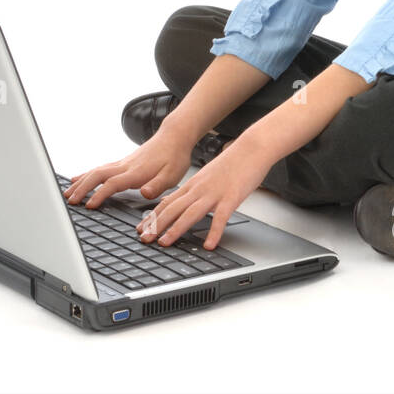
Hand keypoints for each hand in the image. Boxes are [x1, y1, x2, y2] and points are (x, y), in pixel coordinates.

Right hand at [62, 121, 196, 209]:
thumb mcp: (172, 175)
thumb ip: (157, 186)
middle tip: (69, 200)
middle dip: (81, 188)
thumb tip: (144, 193)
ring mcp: (122, 163)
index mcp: (136, 172)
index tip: (89, 205)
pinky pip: (99, 169)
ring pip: (95, 171)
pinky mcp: (122, 163)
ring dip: (80, 182)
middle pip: (97, 175)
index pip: (113, 183)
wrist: (174, 136)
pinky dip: (86, 175)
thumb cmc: (174, 157)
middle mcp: (125, 166)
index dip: (100, 194)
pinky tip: (78, 179)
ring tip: (67, 193)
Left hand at [134, 133, 271, 250]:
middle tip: (145, 239)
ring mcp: (214, 193)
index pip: (167, 202)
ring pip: (190, 213)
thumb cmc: (232, 163)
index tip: (141, 228)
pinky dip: (214, 232)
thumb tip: (185, 202)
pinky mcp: (231, 197)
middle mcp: (199, 189)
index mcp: (193, 185)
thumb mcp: (207, 176)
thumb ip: (195, 190)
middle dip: (156, 225)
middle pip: (173, 208)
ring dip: (176, 229)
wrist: (251, 148)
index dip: (153, 216)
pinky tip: (209, 245)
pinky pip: (220, 217)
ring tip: (165, 242)